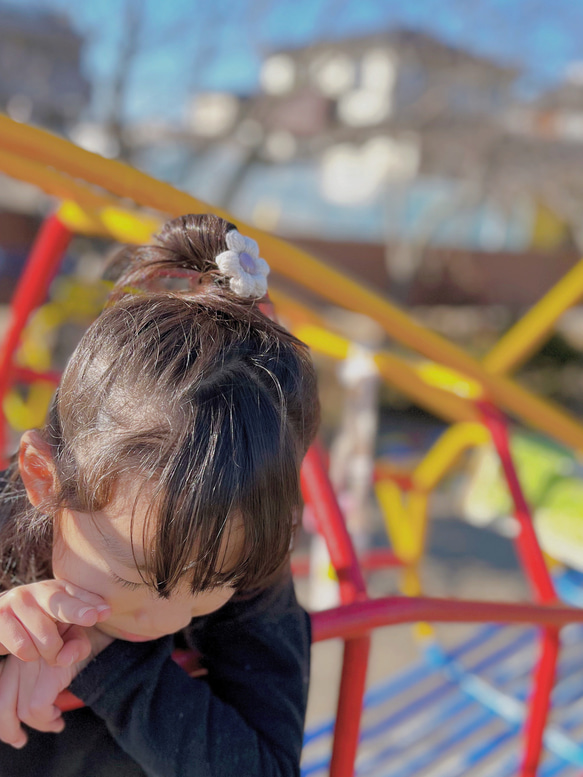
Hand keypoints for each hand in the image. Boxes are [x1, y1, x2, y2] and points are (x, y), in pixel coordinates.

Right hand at [0, 580, 109, 666]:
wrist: (2, 621)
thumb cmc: (41, 627)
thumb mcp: (64, 632)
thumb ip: (76, 644)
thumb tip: (66, 658)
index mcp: (58, 589)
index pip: (75, 596)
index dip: (87, 606)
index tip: (101, 614)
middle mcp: (37, 591)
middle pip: (60, 608)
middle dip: (74, 618)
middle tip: (74, 636)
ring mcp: (16, 601)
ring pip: (44, 637)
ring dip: (47, 652)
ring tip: (41, 647)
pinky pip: (23, 646)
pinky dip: (28, 654)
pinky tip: (26, 647)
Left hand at [0, 624, 114, 748]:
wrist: (103, 630)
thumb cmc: (78, 646)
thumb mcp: (56, 662)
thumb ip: (39, 682)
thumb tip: (29, 718)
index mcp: (19, 654)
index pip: (1, 690)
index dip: (4, 717)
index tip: (13, 732)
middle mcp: (22, 657)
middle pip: (3, 703)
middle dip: (7, 729)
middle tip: (19, 741)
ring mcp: (35, 663)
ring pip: (23, 709)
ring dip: (39, 724)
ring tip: (54, 723)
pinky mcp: (52, 671)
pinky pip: (38, 706)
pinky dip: (47, 718)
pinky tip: (58, 717)